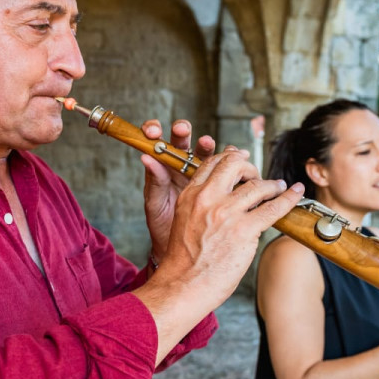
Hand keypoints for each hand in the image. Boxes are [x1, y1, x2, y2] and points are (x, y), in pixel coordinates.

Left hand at [140, 118, 216, 259]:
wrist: (183, 248)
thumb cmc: (163, 226)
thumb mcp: (155, 204)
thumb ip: (154, 182)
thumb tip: (146, 158)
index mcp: (161, 167)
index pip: (157, 142)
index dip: (154, 131)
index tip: (153, 132)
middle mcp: (180, 165)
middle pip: (182, 139)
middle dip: (182, 131)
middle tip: (182, 130)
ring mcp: (199, 171)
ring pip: (203, 149)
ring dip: (206, 144)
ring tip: (207, 143)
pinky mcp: (216, 181)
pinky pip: (222, 166)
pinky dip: (227, 159)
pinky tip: (231, 156)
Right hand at [155, 148, 302, 302]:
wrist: (182, 286)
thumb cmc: (184, 261)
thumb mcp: (184, 221)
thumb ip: (201, 204)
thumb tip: (225, 195)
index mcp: (191, 196)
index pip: (213, 163)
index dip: (231, 158)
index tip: (242, 161)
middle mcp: (208, 199)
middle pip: (235, 164)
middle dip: (250, 167)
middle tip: (257, 177)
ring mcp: (227, 213)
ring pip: (258, 185)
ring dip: (272, 185)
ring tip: (278, 187)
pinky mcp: (244, 230)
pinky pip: (274, 207)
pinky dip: (289, 197)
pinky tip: (295, 192)